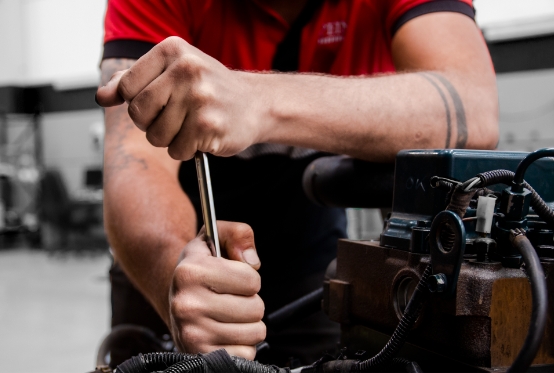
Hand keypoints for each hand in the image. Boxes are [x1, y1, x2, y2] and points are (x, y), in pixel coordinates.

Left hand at [96, 36, 267, 159]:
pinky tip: (201, 136)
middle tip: (172, 118)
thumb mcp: (173, 72)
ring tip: (189, 126)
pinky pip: (177, 149)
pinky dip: (185, 149)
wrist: (256, 104)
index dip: (135, 103)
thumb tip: (102, 96)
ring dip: (169, 139)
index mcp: (173, 50)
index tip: (154, 103)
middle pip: (138, 112)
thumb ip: (135, 81)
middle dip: (150, 123)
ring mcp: (199, 98)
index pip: (126, 86)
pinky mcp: (208, 125)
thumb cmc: (210, 89)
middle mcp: (186, 70)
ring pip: (156, 135)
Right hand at [169, 221, 264, 359]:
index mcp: (190, 271)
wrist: (176, 297)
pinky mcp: (200, 355)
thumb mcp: (215, 237)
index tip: (233, 278)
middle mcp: (186, 304)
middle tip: (230, 298)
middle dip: (250, 301)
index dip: (249, 277)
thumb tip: (252, 262)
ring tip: (228, 315)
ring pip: (255, 332)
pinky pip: (247, 353)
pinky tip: (225, 333)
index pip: (251, 279)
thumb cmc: (201, 267)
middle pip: (255, 308)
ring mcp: (191, 333)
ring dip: (248, 324)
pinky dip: (242, 345)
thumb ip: (239, 234)